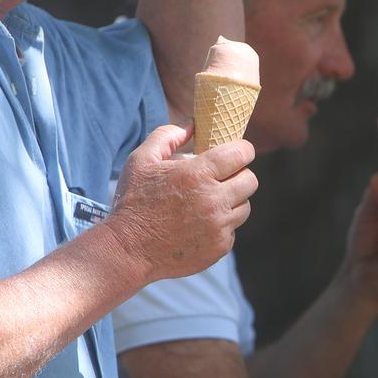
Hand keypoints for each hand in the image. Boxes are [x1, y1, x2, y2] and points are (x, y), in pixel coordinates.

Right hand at [108, 125, 256, 282]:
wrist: (127, 251)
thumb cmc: (132, 202)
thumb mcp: (141, 160)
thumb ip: (167, 136)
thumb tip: (192, 126)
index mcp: (197, 174)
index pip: (242, 154)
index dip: (241, 150)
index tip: (235, 153)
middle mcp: (213, 200)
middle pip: (250, 180)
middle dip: (238, 175)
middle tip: (222, 178)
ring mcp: (218, 226)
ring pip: (244, 207)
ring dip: (232, 201)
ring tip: (209, 202)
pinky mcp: (219, 248)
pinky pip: (233, 230)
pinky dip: (221, 226)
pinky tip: (200, 224)